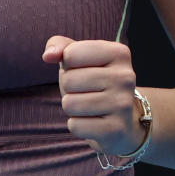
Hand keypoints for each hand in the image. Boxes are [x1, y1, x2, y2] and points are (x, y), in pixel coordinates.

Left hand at [42, 36, 144, 155]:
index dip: (68, 65)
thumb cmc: (94, 83)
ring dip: (73, 108)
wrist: (123, 121)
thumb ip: (61, 46)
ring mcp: (123, 104)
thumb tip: (48, 55)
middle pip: (69, 80)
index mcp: (119, 53)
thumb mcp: (80, 58)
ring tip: (90, 107)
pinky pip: (75, 126)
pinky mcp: (116, 129)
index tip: (84, 71)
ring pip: (69, 104)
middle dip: (69, 88)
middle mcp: (125, 77)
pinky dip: (78, 126)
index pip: (71, 54)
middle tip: (87, 92)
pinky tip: (94, 122)